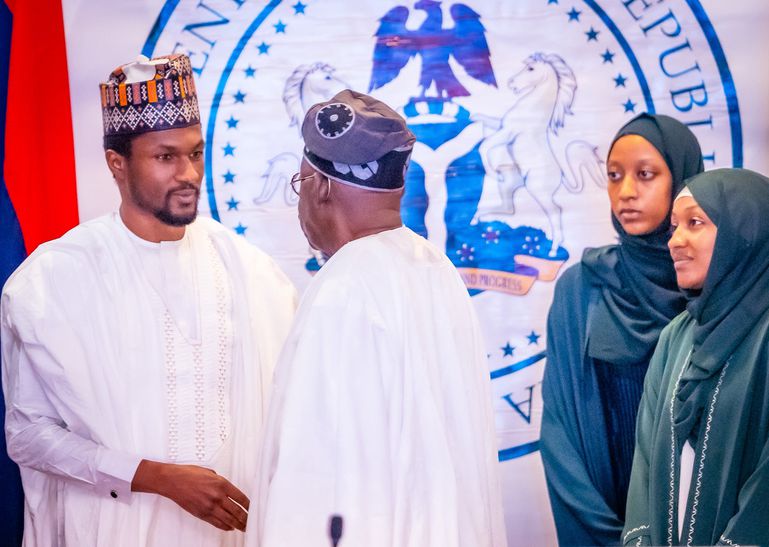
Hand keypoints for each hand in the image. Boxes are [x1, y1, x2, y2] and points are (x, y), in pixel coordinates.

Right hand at [132, 459, 249, 531]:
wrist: (172, 481)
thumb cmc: (189, 474)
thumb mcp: (210, 472)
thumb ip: (221, 482)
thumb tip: (227, 489)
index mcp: (221, 484)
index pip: (241, 497)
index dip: (249, 505)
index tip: (253, 508)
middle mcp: (217, 496)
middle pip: (236, 511)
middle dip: (245, 518)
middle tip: (251, 522)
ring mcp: (209, 506)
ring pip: (228, 519)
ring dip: (237, 525)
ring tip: (244, 528)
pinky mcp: (201, 514)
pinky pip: (216, 523)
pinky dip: (225, 526)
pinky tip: (230, 527)